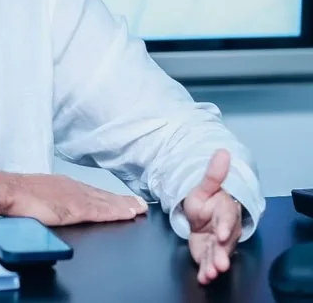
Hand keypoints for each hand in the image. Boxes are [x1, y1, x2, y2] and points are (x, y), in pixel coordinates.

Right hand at [0, 171, 147, 225]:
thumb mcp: (35, 193)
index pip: (89, 192)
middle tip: (140, 204)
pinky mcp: (73, 208)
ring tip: (139, 208)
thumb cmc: (15, 193)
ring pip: (104, 202)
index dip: (107, 197)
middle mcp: (71, 187)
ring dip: (123, 205)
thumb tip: (50, 205)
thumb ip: (48, 198)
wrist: (6, 190)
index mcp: (61, 185)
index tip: (121, 201)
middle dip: (121, 200)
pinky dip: (115, 211)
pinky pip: (100, 210)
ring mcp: (73, 197)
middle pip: (101, 195)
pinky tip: (127, 213)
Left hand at [183, 149, 242, 284]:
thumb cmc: (205, 199)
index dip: (225, 227)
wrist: (201, 212)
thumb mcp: (204, 186)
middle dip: (223, 253)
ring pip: (218, 254)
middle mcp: (224, 230)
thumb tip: (222, 151)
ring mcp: (217, 243)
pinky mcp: (208, 252)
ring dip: (215, 264)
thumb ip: (213, 173)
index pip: (227, 219)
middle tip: (220, 263)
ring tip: (211, 273)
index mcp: (225, 211)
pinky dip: (205, 271)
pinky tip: (203, 277)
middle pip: (225, 243)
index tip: (222, 234)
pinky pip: (208, 262)